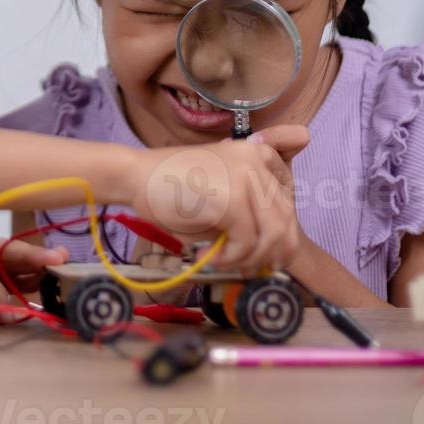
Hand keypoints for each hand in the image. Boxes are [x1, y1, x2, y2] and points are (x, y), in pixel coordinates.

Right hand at [134, 126, 307, 272]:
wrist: (134, 176)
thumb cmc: (171, 187)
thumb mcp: (219, 189)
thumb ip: (248, 210)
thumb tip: (273, 254)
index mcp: (256, 155)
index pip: (288, 202)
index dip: (282, 233)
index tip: (265, 251)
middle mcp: (257, 161)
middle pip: (287, 221)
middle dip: (271, 253)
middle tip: (250, 269)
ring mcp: (246, 178)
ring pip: (274, 235)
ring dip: (252, 259)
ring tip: (228, 264)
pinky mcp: (232, 199)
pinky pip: (247, 243)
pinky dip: (231, 259)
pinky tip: (211, 257)